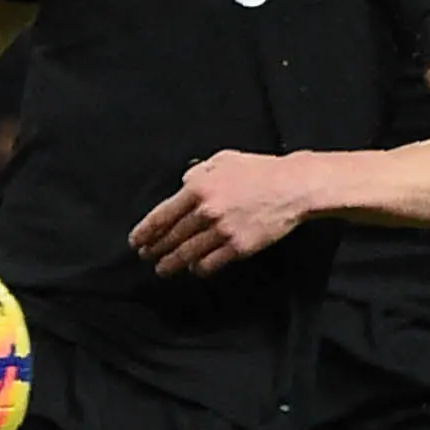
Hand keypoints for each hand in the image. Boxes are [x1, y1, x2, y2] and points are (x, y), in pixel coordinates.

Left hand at [130, 151, 314, 277]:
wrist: (293, 187)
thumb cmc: (260, 170)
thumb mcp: (223, 159)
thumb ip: (198, 172)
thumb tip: (183, 184)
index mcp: (198, 188)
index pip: (162, 215)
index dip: (145, 231)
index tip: (136, 241)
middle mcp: (206, 211)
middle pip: (171, 237)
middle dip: (155, 249)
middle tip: (146, 256)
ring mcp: (222, 231)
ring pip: (187, 254)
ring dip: (171, 264)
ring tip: (163, 269)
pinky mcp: (239, 247)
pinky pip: (210, 263)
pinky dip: (199, 268)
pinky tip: (194, 269)